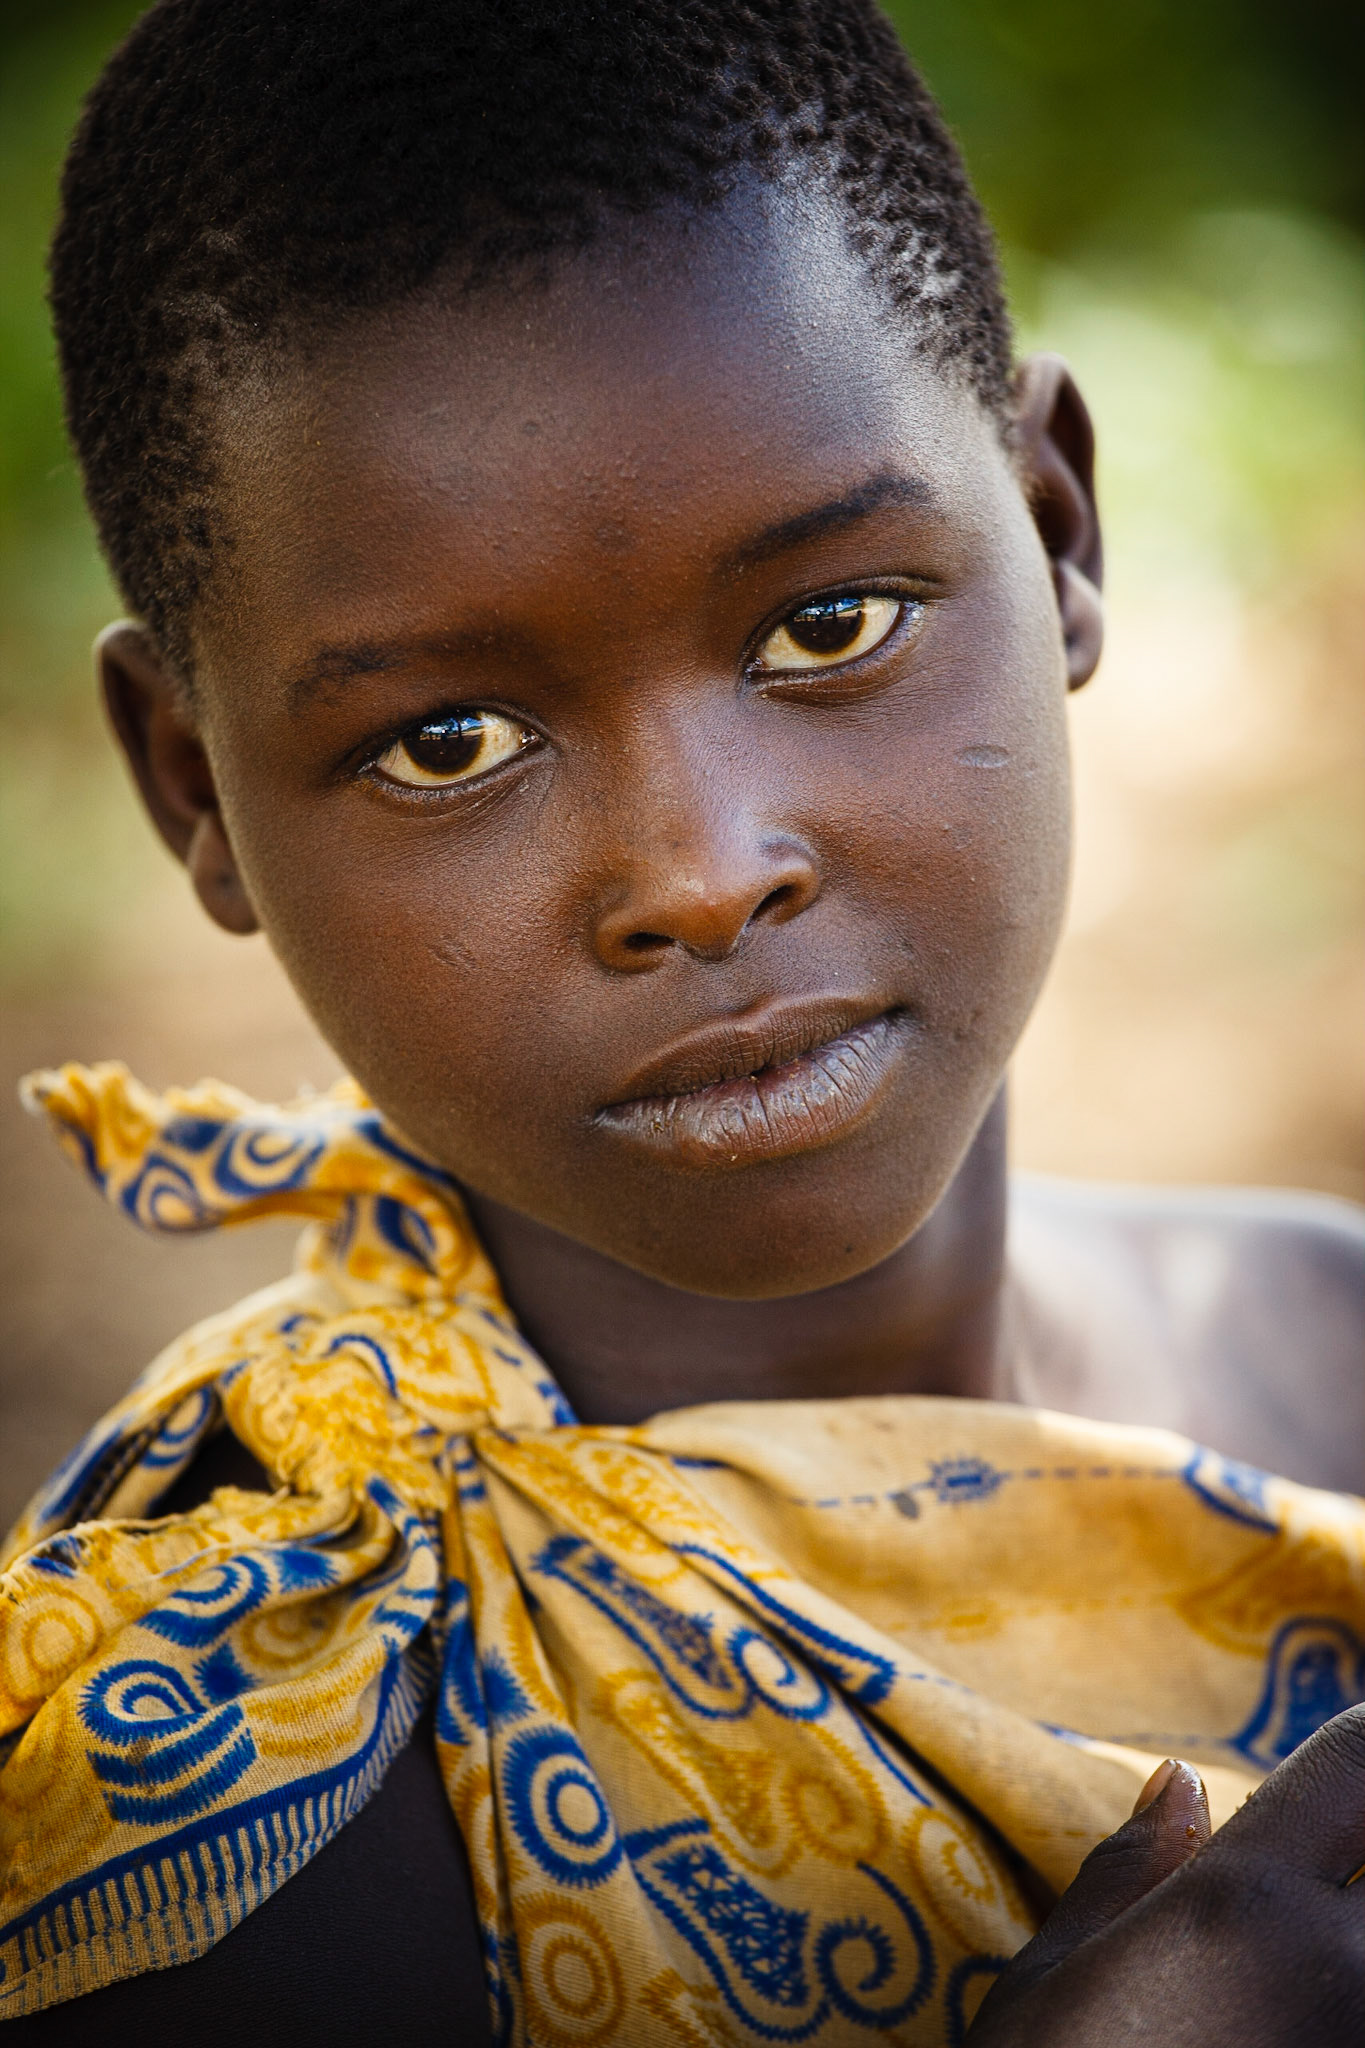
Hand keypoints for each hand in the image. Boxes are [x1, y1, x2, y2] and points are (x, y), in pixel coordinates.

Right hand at [967, 1707, 1364, 2044]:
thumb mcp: (1051, 1983)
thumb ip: (1129, 1872)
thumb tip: (1178, 1782)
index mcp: (1247, 1905)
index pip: (1362, 1760)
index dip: (1357, 1740)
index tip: (1331, 1757)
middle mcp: (1344, 1967)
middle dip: (1354, 1830)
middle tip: (1311, 1836)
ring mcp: (1363, 2038)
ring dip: (1353, 1915)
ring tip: (1307, 1915)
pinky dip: (1349, 1975)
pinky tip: (1295, 1995)